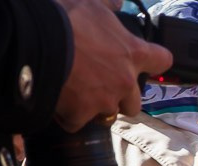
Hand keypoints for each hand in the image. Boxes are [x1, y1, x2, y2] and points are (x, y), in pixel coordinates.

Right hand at [54, 0, 172, 130]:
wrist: (35, 41)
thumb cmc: (66, 18)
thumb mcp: (90, 2)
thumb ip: (108, 5)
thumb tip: (118, 3)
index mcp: (133, 53)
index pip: (162, 60)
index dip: (154, 62)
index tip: (147, 64)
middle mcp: (125, 81)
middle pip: (135, 102)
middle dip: (122, 97)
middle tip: (102, 85)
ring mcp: (105, 100)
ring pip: (109, 114)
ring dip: (98, 107)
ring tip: (80, 94)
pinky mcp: (82, 114)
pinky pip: (78, 121)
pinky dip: (69, 115)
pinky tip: (60, 102)